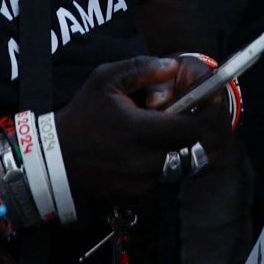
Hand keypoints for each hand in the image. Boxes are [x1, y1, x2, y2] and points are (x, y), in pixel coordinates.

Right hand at [56, 55, 220, 203]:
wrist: (57, 159)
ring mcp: (142, 183)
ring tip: (170, 134)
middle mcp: (144, 161)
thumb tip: (172, 66)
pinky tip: (153, 152)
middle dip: (197, 133)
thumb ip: (141, 68)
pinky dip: (167, 167)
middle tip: (191, 118)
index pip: (191, 129)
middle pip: (194, 151)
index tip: (206, 104)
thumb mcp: (105, 80)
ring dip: (183, 151)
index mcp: (139, 131)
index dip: (205, 116)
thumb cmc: (82, 115)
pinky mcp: (137, 197)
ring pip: (182, 168)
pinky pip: (166, 182)